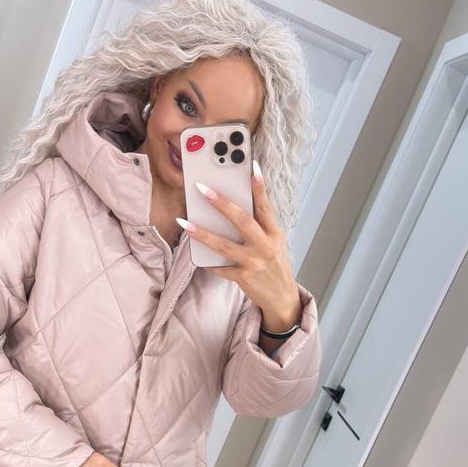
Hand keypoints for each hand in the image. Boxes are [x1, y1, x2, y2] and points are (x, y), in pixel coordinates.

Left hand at [178, 163, 301, 326]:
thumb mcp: (275, 244)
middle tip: (203, 189)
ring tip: (185, 223)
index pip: (266, 207)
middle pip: (242, 220)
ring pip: (224, 245)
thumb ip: (260, 228)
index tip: (252, 168)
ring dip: (202, 233)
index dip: (259, 187)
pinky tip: (199, 259)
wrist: (282, 298)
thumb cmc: (275, 267)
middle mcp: (265, 246)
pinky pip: (221, 268)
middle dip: (221, 203)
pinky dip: (209, 264)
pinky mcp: (244, 278)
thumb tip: (234, 210)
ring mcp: (254, 262)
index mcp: (275, 234)